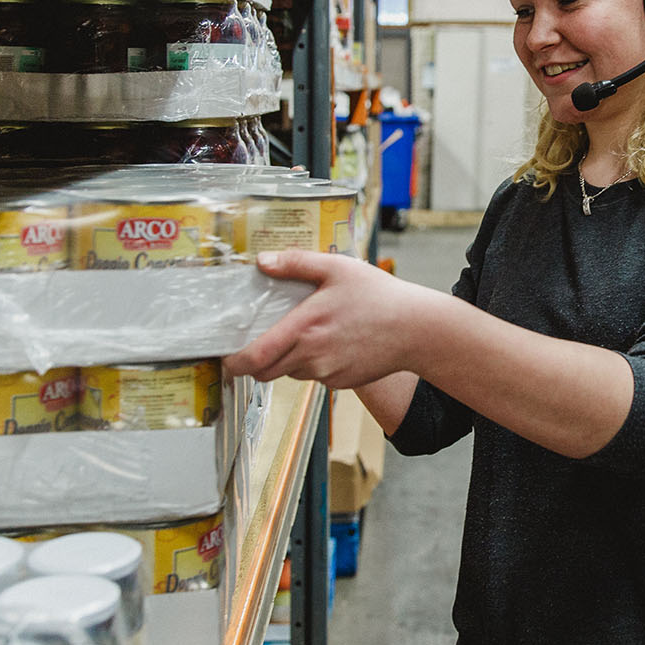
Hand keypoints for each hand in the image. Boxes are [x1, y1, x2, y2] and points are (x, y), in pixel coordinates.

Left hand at [224, 250, 436, 387]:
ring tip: (309, 334)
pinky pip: (316, 376)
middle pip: (266, 372)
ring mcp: (327, 373)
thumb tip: (263, 262)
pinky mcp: (341, 383)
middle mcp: (312, 356)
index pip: (255, 358)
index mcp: (304, 328)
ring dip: (288, 359)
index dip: (234, 363)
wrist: (417, 329)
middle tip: (260, 343)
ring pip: (291, 373)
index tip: (227, 359)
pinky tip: (334, 343)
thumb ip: (297, 263)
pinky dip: (315, 364)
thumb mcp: (338, 268)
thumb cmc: (380, 296)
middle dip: (257, 362)